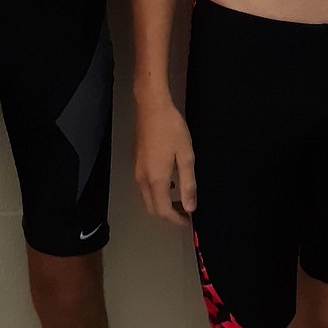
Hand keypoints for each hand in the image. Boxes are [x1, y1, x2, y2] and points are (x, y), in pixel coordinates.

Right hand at [133, 99, 196, 225]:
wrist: (152, 106)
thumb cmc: (171, 129)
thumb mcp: (186, 156)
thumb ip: (188, 184)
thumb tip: (190, 207)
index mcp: (156, 180)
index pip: (163, 211)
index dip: (176, 220)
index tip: (188, 221)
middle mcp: (143, 179)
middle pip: (152, 208)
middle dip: (168, 215)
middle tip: (185, 212)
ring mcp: (137, 170)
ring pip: (147, 198)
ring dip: (162, 203)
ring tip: (179, 198)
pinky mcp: (136, 162)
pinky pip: (144, 186)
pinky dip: (157, 192)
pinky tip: (170, 182)